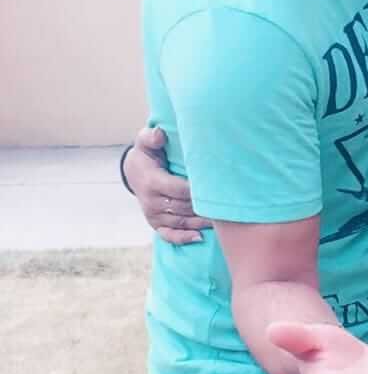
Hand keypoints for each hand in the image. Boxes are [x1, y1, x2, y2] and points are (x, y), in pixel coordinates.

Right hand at [124, 126, 211, 243]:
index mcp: (152, 182)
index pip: (180, 190)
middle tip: (228, 205)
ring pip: (181, 222)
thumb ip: (152, 136)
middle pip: (184, 207)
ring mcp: (153, 215)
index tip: (218, 188)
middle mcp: (151, 201)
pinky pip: (169, 235)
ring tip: (222, 221)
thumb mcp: (146, 141)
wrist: (134, 171)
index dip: (199, 190)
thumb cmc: (147, 153)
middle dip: (204, 207)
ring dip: (201, 223)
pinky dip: (183, 238)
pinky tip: (199, 238)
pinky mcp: (155, 224)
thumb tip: (160, 134)